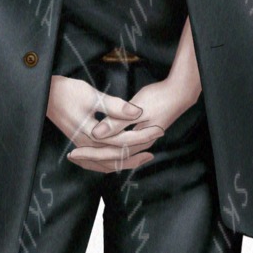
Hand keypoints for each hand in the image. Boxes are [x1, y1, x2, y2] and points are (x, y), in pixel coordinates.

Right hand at [46, 75, 164, 172]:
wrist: (43, 95)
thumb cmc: (66, 92)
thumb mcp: (92, 96)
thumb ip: (115, 107)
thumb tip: (137, 113)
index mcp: (92, 135)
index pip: (124, 141)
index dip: (143, 135)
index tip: (159, 129)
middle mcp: (87, 146)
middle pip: (118, 156)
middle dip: (139, 150)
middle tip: (157, 143)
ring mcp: (82, 147)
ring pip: (107, 164)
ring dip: (127, 161)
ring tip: (144, 157)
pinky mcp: (79, 144)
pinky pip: (96, 162)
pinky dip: (110, 164)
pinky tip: (118, 162)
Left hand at [68, 74, 201, 168]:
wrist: (180, 93)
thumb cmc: (160, 97)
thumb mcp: (137, 108)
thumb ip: (116, 120)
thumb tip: (97, 134)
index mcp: (137, 140)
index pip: (109, 154)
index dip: (90, 154)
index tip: (73, 153)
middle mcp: (139, 145)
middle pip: (111, 159)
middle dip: (91, 159)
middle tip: (72, 156)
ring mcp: (142, 141)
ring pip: (116, 157)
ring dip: (99, 158)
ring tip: (82, 157)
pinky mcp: (141, 135)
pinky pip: (121, 150)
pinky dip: (109, 152)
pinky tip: (101, 148)